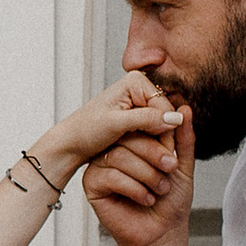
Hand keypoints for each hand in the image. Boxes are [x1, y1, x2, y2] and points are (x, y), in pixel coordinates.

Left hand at [36, 74, 183, 181]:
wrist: (71, 142)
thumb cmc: (86, 130)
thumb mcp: (116, 124)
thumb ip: (145, 119)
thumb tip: (174, 118)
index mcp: (135, 81)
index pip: (164, 107)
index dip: (168, 132)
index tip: (167, 154)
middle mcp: (139, 88)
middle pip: (165, 115)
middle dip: (164, 139)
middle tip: (165, 163)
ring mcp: (138, 102)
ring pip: (161, 125)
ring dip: (159, 143)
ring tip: (157, 163)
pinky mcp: (137, 115)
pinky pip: (154, 130)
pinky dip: (153, 144)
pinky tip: (148, 157)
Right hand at [78, 90, 194, 245]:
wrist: (162, 232)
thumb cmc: (170, 201)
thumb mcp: (182, 165)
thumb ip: (183, 138)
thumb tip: (185, 108)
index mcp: (133, 142)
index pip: (139, 125)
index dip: (157, 137)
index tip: (173, 157)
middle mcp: (114, 150)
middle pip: (126, 137)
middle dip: (153, 155)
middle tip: (169, 170)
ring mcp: (101, 166)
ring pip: (119, 156)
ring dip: (146, 174)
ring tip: (159, 189)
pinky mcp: (92, 184)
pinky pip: (110, 175)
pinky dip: (133, 188)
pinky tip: (145, 198)